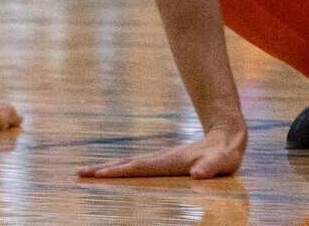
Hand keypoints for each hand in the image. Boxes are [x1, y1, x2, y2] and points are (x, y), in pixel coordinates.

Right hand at [79, 120, 245, 180]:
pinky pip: (137, 165)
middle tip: (79, 173)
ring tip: (88, 172)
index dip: (119, 171)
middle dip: (103, 169)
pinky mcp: (164, 161)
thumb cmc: (226, 152)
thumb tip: (199, 175)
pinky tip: (115, 171)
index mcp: (170, 162)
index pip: (139, 167)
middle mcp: (161, 158)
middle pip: (127, 163)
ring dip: (109, 167)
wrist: (228, 132)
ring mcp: (162, 158)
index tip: (98, 174)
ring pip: (130, 163)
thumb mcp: (224, 161)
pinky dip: (121, 168)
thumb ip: (212, 167)